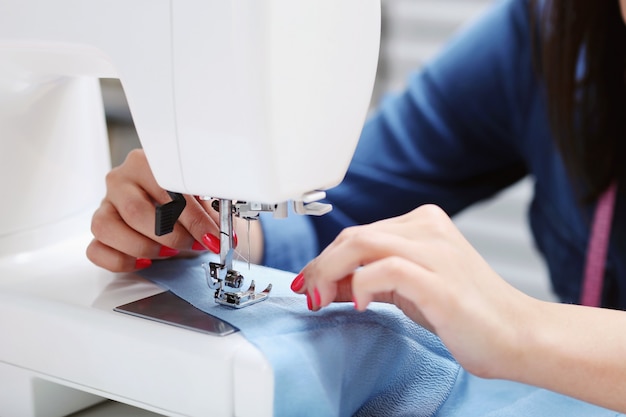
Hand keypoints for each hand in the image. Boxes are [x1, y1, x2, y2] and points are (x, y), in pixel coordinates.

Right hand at [86, 149, 262, 271]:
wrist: (175, 210)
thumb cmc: (185, 202)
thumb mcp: (201, 198)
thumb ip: (208, 211)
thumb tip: (218, 233)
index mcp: (144, 162)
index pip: (164, 189)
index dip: (192, 218)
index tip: (211, 237)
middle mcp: (120, 181)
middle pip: (136, 212)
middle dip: (170, 236)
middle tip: (191, 244)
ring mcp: (104, 205)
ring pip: (108, 229)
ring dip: (145, 247)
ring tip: (168, 252)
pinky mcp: (98, 230)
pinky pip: (97, 250)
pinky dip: (123, 261)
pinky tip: (145, 260)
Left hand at [292, 204, 536, 378]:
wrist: (516, 336)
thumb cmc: (465, 314)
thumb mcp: (407, 290)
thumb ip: (368, 280)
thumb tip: (324, 284)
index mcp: (423, 223)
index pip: (358, 233)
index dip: (326, 258)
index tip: (309, 282)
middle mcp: (428, 229)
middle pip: (353, 236)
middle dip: (320, 265)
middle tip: (309, 294)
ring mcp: (435, 251)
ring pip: (361, 244)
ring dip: (330, 272)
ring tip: (322, 299)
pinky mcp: (439, 279)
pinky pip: (385, 269)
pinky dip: (361, 285)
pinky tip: (359, 305)